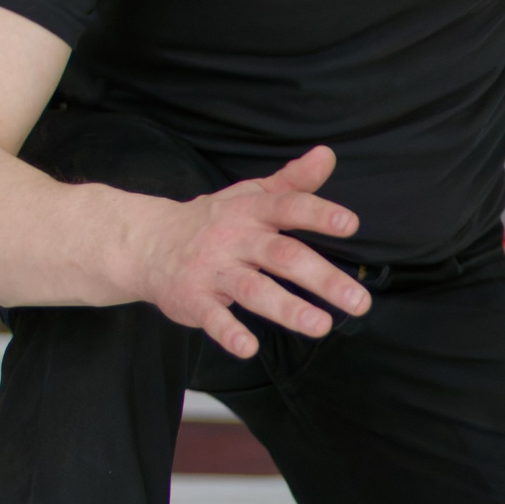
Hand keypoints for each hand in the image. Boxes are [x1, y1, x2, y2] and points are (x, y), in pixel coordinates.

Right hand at [130, 145, 370, 359]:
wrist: (146, 242)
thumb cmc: (213, 221)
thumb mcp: (250, 194)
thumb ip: (292, 182)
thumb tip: (327, 154)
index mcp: (251, 213)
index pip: (287, 208)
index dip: (318, 214)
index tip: (350, 225)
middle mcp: (234, 239)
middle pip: (281, 255)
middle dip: (322, 278)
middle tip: (359, 302)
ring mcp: (212, 270)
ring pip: (253, 289)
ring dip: (287, 308)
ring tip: (321, 326)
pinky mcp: (193, 299)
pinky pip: (212, 317)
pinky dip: (228, 333)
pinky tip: (248, 349)